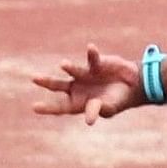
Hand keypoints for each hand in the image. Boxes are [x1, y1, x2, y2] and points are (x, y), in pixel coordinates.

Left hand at [32, 44, 146, 121]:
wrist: (131, 86)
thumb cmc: (116, 101)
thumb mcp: (108, 109)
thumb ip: (97, 111)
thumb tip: (88, 120)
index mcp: (77, 103)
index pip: (60, 106)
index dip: (48, 107)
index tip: (34, 107)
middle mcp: (77, 88)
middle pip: (58, 86)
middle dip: (47, 82)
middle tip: (34, 78)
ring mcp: (85, 75)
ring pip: (73, 70)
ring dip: (69, 67)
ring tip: (63, 64)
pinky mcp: (96, 64)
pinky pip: (93, 58)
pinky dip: (92, 53)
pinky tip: (91, 47)